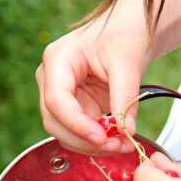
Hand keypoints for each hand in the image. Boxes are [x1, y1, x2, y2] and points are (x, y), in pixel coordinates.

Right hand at [35, 0, 150, 154]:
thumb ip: (125, 98)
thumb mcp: (128, 64)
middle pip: (55, 122)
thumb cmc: (124, 36)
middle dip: (85, 140)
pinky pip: (79, 135)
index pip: (57, 101)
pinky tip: (118, 141)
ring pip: (65, 134)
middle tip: (117, 146)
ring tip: (122, 144)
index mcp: (58, 60)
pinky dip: (97, 143)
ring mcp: (61, 97)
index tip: (102, 138)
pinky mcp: (75, 110)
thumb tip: (126, 131)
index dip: (77, 125)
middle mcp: (52, 80)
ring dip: (92, 146)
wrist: (128, 34)